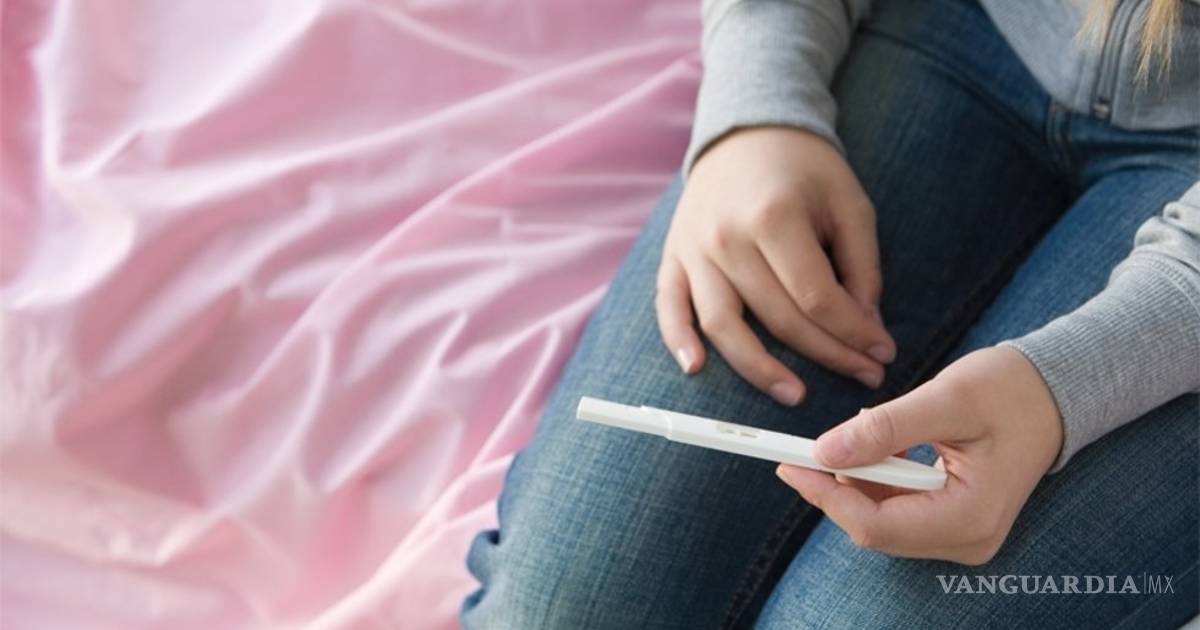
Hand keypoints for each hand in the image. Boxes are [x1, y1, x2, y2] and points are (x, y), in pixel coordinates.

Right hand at [656, 127, 895, 405]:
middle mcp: (727, 237)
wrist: (748, 134)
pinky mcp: (673, 258)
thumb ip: (862, 268)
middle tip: (863, 375)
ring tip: (796, 394)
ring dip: (759, 369)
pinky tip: (696, 370)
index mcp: (774, 216)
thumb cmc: (805, 171)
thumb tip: (867, 331)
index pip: (816, 297)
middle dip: (828, 354)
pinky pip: (670, 309)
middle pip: (778, 318)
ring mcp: (694, 250)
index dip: (854, 333)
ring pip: (722, 326)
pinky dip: (678, 341)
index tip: (883, 353)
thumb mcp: (850, 205)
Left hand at [775, 346, 1063, 564]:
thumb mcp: (946, 398)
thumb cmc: (1010, 390)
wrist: (1054, 392)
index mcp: (970, 517)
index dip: (825, 495)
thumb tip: (825, 451)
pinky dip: (877, 481)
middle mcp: (967, 540)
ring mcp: (962, 536)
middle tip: (807, 447)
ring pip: (881, 522)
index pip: (876, 525)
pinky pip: (897, 512)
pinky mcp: (955, 522)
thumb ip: (885, 429)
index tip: (789, 463)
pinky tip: (880, 447)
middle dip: (837, 488)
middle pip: (874, 529)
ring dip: (857, 482)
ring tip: (859, 436)